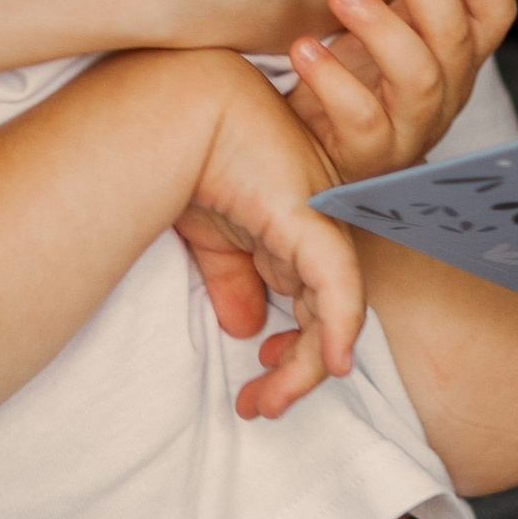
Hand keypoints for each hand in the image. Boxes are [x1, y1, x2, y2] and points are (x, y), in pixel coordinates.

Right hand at [166, 57, 366, 420]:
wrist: (178, 112)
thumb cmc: (188, 159)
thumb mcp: (209, 238)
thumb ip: (232, 281)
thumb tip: (246, 328)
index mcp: (290, 232)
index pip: (307, 305)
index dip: (291, 353)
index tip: (258, 387)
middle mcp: (313, 231)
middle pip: (322, 317)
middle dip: (296, 371)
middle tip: (261, 406)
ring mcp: (319, 225)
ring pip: (332, 313)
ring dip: (304, 367)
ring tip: (269, 401)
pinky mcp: (314, 220)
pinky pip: (338, 288)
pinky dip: (339, 329)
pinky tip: (331, 366)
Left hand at [286, 0, 516, 180]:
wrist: (306, 149)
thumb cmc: (354, 74)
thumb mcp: (389, 22)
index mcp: (457, 54)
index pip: (494, 14)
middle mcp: (446, 92)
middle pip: (455, 38)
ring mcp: (411, 129)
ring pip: (417, 77)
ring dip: (381, 25)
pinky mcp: (367, 156)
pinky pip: (361, 118)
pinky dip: (332, 80)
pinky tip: (303, 48)